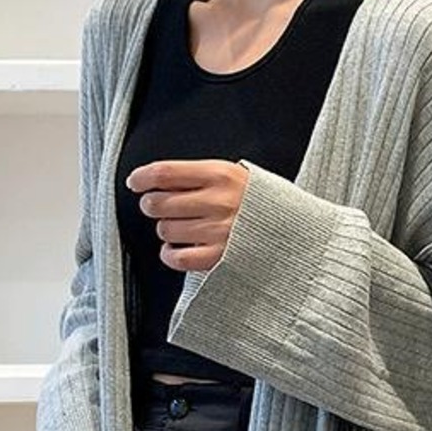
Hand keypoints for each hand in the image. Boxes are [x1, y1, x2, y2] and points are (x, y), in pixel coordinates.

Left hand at [125, 155, 249, 274]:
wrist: (296, 230)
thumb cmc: (259, 202)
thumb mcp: (235, 174)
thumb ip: (199, 175)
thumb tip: (154, 180)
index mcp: (220, 174)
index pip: (165, 172)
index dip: (141, 177)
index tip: (135, 182)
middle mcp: (218, 201)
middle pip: (158, 202)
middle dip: (152, 205)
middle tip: (159, 207)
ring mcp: (219, 231)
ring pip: (165, 230)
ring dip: (166, 229)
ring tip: (182, 227)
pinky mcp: (220, 258)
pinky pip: (177, 257)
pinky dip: (170, 254)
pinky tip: (176, 249)